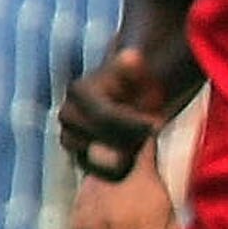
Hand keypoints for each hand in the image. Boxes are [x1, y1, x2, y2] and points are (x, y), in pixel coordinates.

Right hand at [58, 49, 176, 178]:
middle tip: (156, 135)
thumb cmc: (139, 84)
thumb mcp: (139, 71)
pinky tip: (139, 162)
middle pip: (101, 137)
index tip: (159, 123)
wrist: (131, 99)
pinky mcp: (79, 156)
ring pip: (97, 159)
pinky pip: (96, 172)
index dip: (132, 122)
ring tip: (147, 145)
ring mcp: (70, 137)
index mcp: (79, 92)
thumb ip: (133, 66)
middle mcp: (68, 115)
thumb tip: (132, 56)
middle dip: (131, 139)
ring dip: (126, 156)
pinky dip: (117, 171)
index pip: (104, 115)